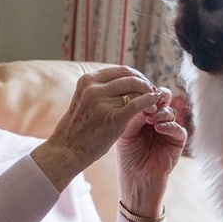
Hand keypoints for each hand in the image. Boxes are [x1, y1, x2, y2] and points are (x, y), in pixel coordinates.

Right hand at [31, 65, 169, 190]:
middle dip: (145, 83)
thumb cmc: (78, 129)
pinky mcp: (113, 117)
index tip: (144, 85)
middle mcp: (93, 87)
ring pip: (135, 87)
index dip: (136, 76)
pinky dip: (149, 101)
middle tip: (152, 92)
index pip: (120, 70)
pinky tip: (154, 106)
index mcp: (87, 80)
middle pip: (129, 76)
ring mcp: (102, 101)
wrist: (67, 150)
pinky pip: (137, 104)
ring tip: (154, 102)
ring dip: (149, 93)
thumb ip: (101, 90)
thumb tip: (125, 84)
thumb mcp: (84, 101)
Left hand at [115, 85, 186, 217]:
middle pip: (163, 100)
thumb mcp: (125, 135)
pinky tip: (158, 128)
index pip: (147, 98)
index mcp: (143, 117)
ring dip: (161, 113)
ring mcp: (168, 131)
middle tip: (150, 98)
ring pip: (171, 112)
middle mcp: (156, 121)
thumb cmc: (128, 161)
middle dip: (157, 97)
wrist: (136, 184)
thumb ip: (132, 116)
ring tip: (150, 119)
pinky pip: (179, 129)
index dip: (145, 93)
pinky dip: (169, 126)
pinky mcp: (177, 143)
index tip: (138, 92)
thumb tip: (141, 98)